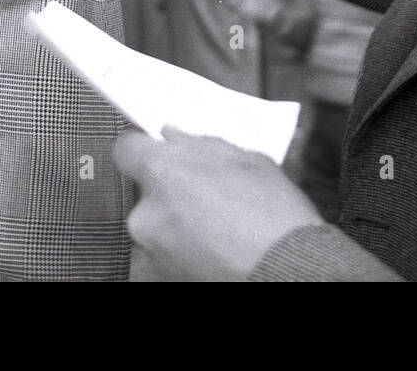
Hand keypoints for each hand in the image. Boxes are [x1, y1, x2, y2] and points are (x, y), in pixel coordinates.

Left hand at [114, 128, 321, 280]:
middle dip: (166, 190)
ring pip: (150, 226)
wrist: (292, 272)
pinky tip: (204, 250)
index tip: (156, 152)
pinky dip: (174, 254)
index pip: (125, 148)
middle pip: (142, 190)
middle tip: (200, 194)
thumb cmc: (276, 219)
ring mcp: (150, 251)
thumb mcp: (248, 160)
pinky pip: (155, 258)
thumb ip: (202, 144)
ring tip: (209, 228)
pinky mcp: (158, 278)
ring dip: (170, 224)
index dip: (142, 148)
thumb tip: (176, 137)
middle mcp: (147, 212)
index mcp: (163, 171)